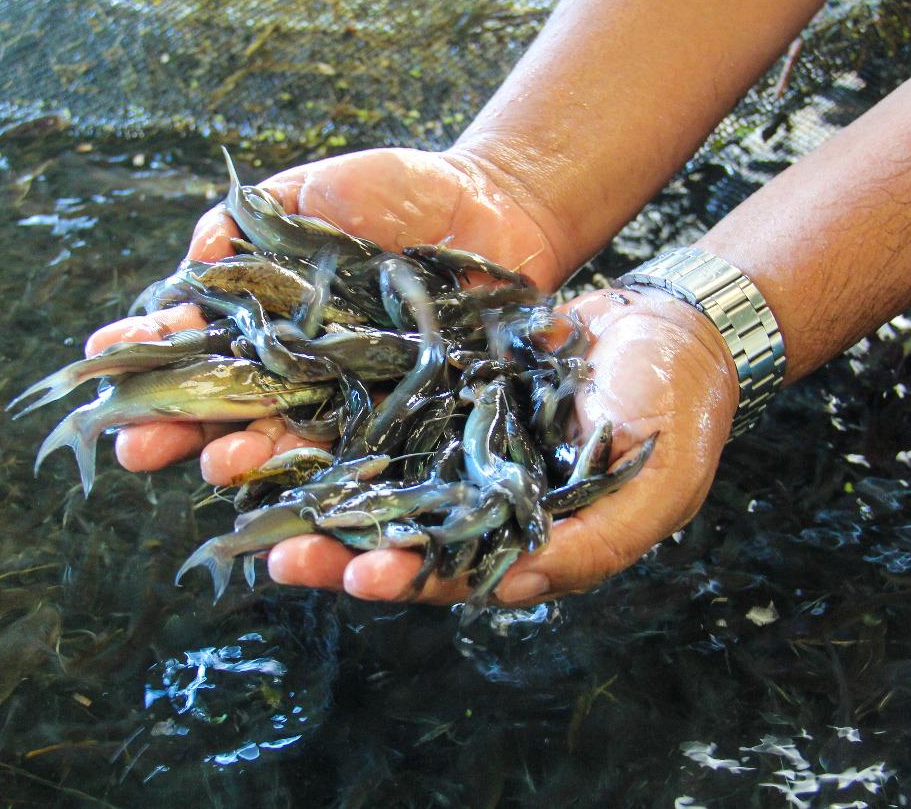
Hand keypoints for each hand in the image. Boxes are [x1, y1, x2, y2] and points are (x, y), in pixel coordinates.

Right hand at [84, 147, 562, 498]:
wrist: (491, 206)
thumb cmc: (393, 193)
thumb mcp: (308, 191)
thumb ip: (246, 222)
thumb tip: (195, 259)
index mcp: (263, 320)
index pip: (194, 345)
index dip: (149, 358)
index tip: (102, 368)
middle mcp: (297, 370)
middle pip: (229, 407)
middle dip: (181, 428)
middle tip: (138, 444)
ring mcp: (350, 399)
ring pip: (290, 441)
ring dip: (248, 459)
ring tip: (218, 465)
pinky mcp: (408, 419)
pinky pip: (369, 454)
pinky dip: (336, 476)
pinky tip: (304, 486)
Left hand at [269, 286, 739, 604]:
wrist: (669, 326)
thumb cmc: (671, 412)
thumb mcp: (648, 487)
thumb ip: (590, 543)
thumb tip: (518, 585)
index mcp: (511, 537)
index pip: (445, 573)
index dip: (401, 578)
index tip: (355, 576)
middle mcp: (464, 496)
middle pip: (382, 528)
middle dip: (324, 541)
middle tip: (271, 548)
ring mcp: (442, 439)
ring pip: (359, 464)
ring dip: (299, 472)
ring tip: (239, 473)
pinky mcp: (429, 383)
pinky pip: (365, 396)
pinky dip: (319, 400)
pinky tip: (273, 396)